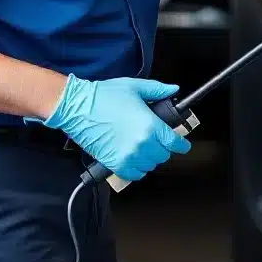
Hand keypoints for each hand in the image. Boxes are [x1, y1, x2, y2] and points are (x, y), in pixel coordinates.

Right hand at [37, 76, 190, 180]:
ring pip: (149, 165)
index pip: (175, 142)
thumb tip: (172, 90)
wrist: (77, 107)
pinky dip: (136, 169)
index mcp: (150, 126)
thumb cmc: (103, 96)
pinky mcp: (114, 164)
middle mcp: (142, 144)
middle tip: (156, 138)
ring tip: (143, 146)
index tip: (183, 145)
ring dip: (149, 158)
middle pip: (163, 155)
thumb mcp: (135, 87)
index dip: (182, 144)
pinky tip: (133, 158)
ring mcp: (128, 156)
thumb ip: (157, 90)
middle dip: (163, 147)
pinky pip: (134, 174)